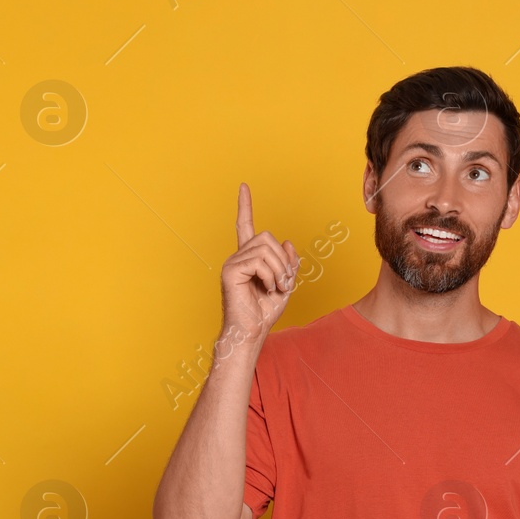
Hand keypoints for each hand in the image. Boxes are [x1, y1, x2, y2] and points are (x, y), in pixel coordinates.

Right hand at [220, 183, 299, 349]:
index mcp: (249, 258)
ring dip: (280, 270)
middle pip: (267, 237)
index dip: (245, 206)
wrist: (252, 331)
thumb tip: (287, 242)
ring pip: (266, 249)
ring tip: (276, 288)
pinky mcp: (230, 271)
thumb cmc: (265, 312)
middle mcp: (238, 256)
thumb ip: (289, 262)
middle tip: (284, 282)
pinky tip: (266, 289)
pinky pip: (259, 261)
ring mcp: (232, 262)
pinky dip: (270, 276)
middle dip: (283, 259)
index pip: (245, 225)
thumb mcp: (286, 283)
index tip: (243, 186)